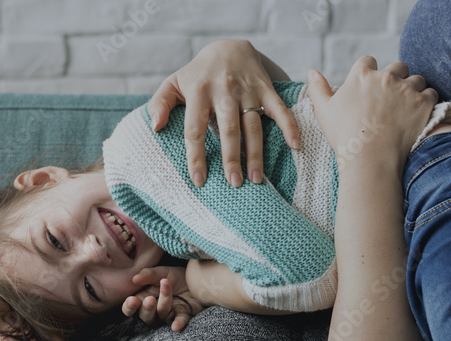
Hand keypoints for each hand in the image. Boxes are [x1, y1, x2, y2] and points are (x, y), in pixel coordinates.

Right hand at [122, 266, 204, 331]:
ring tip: (165, 287)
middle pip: (145, 316)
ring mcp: (169, 313)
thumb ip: (147, 275)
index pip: (131, 307)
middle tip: (149, 299)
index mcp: (144, 297)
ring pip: (161, 315)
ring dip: (163, 303)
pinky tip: (175, 326)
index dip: (129, 307)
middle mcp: (154, 309)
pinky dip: (178, 323)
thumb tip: (134, 279)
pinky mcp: (183, 314)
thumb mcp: (161, 272)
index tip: (132, 300)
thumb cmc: (175, 276)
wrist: (197, 277)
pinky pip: (179, 320)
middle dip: (146, 309)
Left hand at [148, 39, 300, 187]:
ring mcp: (247, 90)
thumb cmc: (198, 74)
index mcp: (199, 92)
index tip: (199, 181)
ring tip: (257, 179)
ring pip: (252, 126)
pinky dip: (289, 126)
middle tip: (234, 184)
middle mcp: (224, 91)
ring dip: (256, 153)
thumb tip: (155, 127)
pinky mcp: (266, 89)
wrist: (229, 46)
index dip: (197, 156)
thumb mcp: (174, 82)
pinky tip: (295, 146)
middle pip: (228, 130)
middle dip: (232, 158)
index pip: (195, 129)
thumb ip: (160, 103)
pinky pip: (279, 109)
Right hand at [305, 57, 437, 163]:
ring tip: (407, 107)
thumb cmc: (344, 138)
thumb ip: (317, 89)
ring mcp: (407, 89)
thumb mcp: (324, 112)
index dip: (370, 74)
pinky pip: (431, 94)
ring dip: (413, 89)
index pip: (368, 62)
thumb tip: (311, 72)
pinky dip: (427, 102)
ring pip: (416, 80)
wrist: (370, 160)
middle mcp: (386, 77)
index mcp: (362, 75)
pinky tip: (419, 113)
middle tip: (391, 99)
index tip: (370, 88)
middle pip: (397, 67)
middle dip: (396, 79)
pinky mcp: (423, 103)